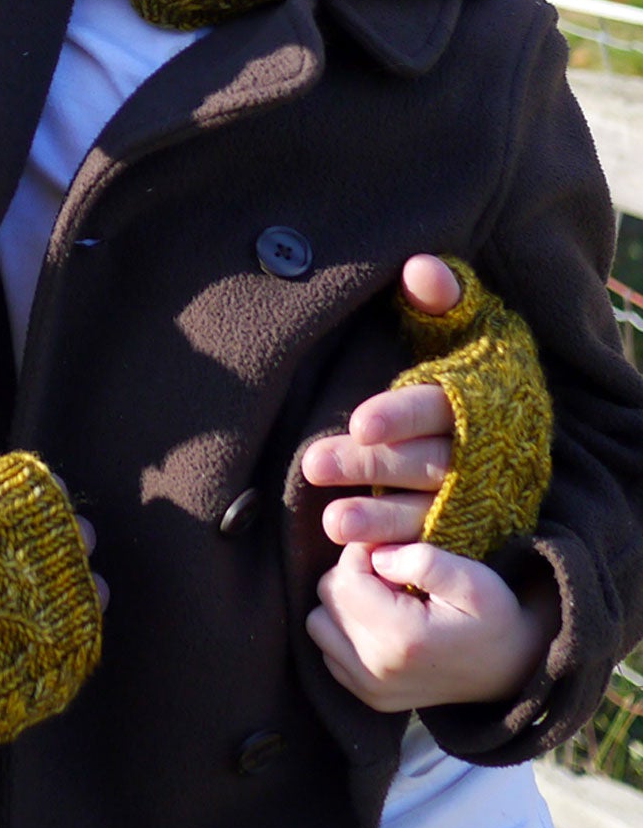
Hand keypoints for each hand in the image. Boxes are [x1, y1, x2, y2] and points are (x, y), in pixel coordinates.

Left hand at [301, 255, 461, 546]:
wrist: (514, 426)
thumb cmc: (473, 367)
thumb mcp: (465, 325)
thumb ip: (441, 297)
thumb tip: (420, 266)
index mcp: (478, 399)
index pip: (439, 407)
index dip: (402, 415)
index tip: (361, 422)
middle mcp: (483, 453)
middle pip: (426, 462)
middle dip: (371, 467)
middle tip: (313, 464)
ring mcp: (478, 498)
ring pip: (429, 511)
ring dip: (381, 518)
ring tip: (332, 524)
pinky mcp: (468, 532)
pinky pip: (435, 548)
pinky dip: (401, 553)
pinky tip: (363, 562)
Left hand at [306, 539, 557, 710]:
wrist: (512, 670)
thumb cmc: (495, 618)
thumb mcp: (475, 580)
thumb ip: (425, 561)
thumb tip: (377, 557)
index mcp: (400, 639)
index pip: (343, 578)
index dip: (362, 554)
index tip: (392, 552)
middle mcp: (376, 671)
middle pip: (327, 599)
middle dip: (352, 576)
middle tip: (392, 575)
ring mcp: (370, 689)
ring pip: (319, 624)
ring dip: (345, 604)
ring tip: (385, 598)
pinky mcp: (369, 697)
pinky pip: (328, 651)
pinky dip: (345, 631)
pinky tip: (381, 623)